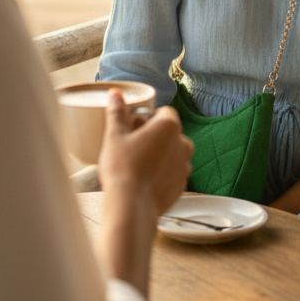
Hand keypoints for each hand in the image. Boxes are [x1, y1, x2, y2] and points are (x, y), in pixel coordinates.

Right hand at [99, 90, 193, 220]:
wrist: (131, 206)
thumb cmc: (122, 168)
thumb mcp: (114, 135)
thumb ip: (117, 112)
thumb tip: (115, 94)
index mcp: (169, 126)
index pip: (164, 112)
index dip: (148, 117)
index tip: (134, 126)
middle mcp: (183, 144)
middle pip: (170, 132)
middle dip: (154, 136)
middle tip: (132, 145)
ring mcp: (184, 166)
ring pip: (173, 153)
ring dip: (160, 155)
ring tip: (137, 164)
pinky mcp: (182, 186)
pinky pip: (173, 173)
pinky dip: (162, 173)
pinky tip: (144, 180)